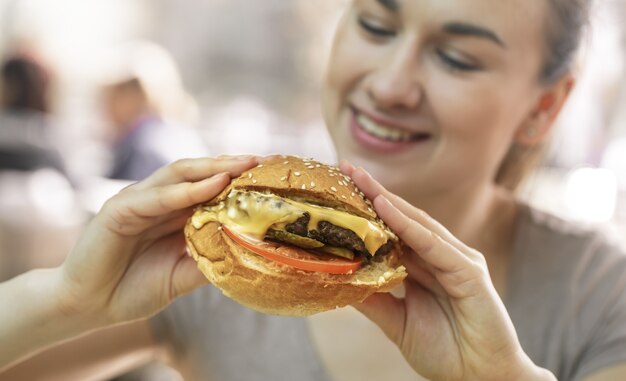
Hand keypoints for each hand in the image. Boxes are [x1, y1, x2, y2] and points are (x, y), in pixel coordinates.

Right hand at [56, 156, 258, 324]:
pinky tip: (212, 185)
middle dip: (229, 164)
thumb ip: (209, 259)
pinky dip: (185, 190)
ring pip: (178, 175)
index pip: (207, 185)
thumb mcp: (182, 274)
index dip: (236, 178)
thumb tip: (248, 251)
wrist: (90, 306)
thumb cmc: (135, 289)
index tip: (268, 175)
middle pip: (197, 172)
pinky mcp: (118, 210)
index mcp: (172, 212)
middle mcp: (157, 200)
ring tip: (242, 166)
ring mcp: (137, 201)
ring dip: (211, 169)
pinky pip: (156, 197)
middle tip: (262, 161)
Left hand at [340, 161, 552, 380]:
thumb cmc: (445, 351)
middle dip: (375, 194)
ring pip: (419, 225)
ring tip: (361, 181)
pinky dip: (410, 227)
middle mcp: (441, 257)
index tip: (342, 188)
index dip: (369, 209)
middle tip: (347, 169)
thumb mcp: (397, 322)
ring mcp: (458, 262)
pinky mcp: (470, 274)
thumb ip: (373, 300)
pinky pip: (435, 246)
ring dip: (389, 202)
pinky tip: (387, 210)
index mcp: (424, 267)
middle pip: (404, 218)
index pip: (394, 230)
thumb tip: (339, 279)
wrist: (479, 380)